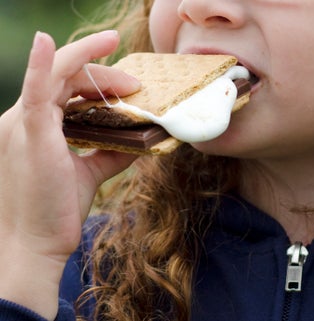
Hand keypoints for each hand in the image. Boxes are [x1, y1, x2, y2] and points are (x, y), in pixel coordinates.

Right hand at [0, 31, 138, 318]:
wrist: (38, 244)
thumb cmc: (58, 210)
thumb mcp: (89, 172)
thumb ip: (110, 152)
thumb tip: (139, 139)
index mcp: (38, 125)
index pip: (64, 86)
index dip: (96, 80)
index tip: (128, 87)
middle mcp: (26, 119)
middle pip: (65, 76)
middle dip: (103, 74)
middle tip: (135, 83)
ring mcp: (24, 124)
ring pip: (56, 75)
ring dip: (92, 67)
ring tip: (126, 73)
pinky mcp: (30, 135)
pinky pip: (34, 92)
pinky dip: (38, 64)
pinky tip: (43, 41)